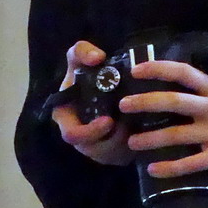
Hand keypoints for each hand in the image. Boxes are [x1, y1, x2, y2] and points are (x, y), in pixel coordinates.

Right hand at [52, 40, 133, 166]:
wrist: (106, 82)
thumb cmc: (88, 72)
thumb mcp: (79, 58)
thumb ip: (81, 51)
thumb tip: (96, 57)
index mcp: (66, 118)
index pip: (72, 135)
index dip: (89, 133)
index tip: (109, 120)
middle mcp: (79, 137)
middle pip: (93, 150)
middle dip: (111, 141)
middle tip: (127, 126)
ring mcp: (95, 146)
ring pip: (109, 155)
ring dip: (123, 143)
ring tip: (135, 126)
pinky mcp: (111, 151)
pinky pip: (121, 156)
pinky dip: (132, 146)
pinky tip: (140, 132)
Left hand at [119, 60, 207, 178]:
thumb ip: (207, 92)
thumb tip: (177, 87)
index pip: (183, 72)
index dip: (159, 68)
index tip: (136, 68)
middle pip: (173, 100)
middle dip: (145, 102)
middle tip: (123, 105)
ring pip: (177, 134)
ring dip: (151, 138)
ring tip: (131, 142)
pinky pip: (191, 163)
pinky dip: (170, 167)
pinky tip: (154, 169)